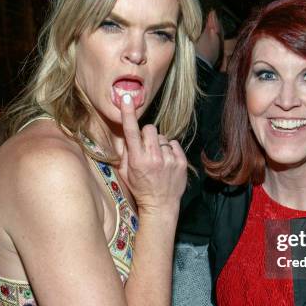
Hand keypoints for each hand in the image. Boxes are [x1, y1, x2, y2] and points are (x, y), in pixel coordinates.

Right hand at [117, 94, 186, 213]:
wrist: (160, 205)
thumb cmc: (140, 188)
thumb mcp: (125, 173)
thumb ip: (125, 153)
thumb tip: (126, 135)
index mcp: (137, 159)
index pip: (131, 131)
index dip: (128, 113)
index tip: (127, 99)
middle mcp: (153, 158)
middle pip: (149, 128)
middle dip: (146, 135)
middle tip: (146, 148)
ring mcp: (169, 160)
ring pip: (162, 136)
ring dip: (158, 144)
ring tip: (158, 159)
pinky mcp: (181, 162)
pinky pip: (174, 143)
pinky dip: (170, 149)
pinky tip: (167, 161)